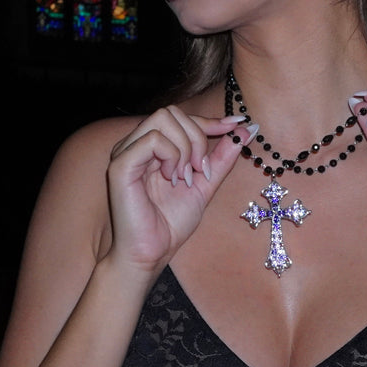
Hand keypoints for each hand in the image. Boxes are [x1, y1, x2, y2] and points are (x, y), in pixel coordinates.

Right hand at [105, 107, 246, 269]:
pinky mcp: (120, 165)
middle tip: (199, 170)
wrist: (151, 253)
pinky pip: (152, 139)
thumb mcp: (205, 185)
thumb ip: (222, 157)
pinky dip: (171, 155)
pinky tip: (172, 178)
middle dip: (196, 136)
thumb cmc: (170, 223)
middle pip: (171, 112)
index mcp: (152, 147)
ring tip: (184, 177)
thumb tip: (246, 130)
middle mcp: (135, 145)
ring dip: (185, 147)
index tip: (236, 125)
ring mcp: (126, 152)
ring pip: (162, 119)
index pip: (180, 117)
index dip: (209, 120)